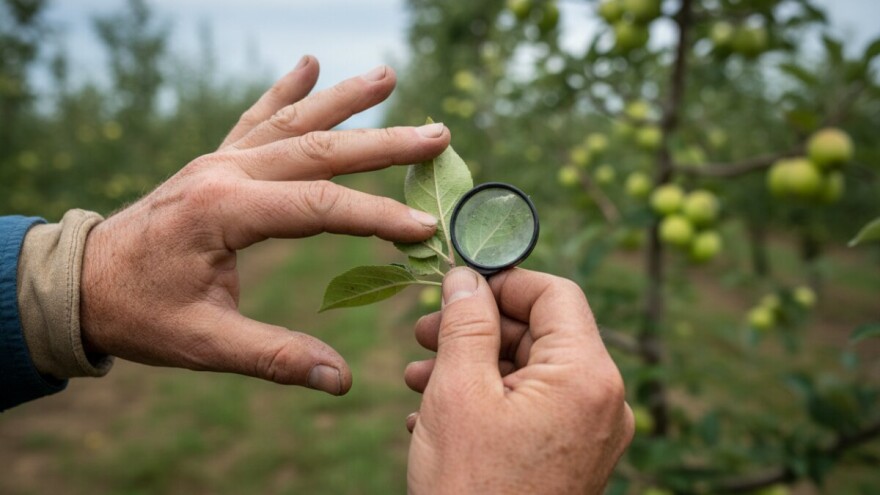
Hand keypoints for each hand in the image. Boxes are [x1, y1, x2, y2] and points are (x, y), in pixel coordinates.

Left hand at [79, 56, 449, 394]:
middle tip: (438, 135)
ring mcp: (218, 161)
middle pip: (317, 150)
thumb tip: (340, 380)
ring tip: (388, 77)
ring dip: (343, 101)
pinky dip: (285, 91)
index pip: (319, 207)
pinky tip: (308, 64)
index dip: (377, 215)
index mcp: (223, 211)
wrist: (80, 283)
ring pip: (292, 123)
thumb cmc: (139, 312)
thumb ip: (274, 356)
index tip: (425, 225)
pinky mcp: (213, 163)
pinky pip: (256, 120)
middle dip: (383, 144)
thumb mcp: (202, 343)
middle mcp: (224, 172)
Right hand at [404, 268, 633, 493]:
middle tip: (423, 333)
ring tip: (418, 376)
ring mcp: (589, 435)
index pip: (555, 294)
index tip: (456, 286)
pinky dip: (487, 399)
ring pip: (530, 373)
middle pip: (541, 333)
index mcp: (587, 377)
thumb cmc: (471, 489)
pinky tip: (435, 412)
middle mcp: (602, 403)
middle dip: (477, 327)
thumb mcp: (459, 392)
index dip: (503, 281)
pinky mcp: (570, 458)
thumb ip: (467, 322)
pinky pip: (532, 409)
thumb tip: (466, 276)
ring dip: (472, 364)